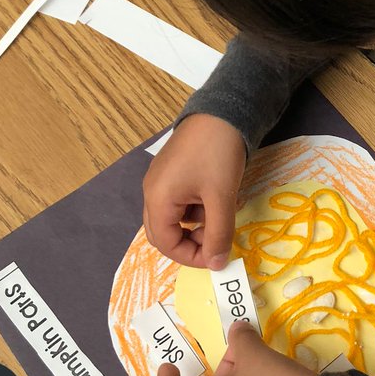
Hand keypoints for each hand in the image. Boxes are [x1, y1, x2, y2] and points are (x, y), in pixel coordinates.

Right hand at [143, 113, 247, 269]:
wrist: (223, 111)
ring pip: (172, 217)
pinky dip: (195, 209)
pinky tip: (214, 198)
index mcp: (157, 198)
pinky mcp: (171, 171)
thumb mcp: (221, 198)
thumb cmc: (218, 154)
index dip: (189, 256)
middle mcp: (152, 191)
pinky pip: (177, 201)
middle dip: (189, 242)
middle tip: (215, 240)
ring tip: (219, 214)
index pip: (165, 243)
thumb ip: (218, 234)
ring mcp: (160, 180)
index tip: (215, 258)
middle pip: (162, 232)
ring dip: (194, 225)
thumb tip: (217, 264)